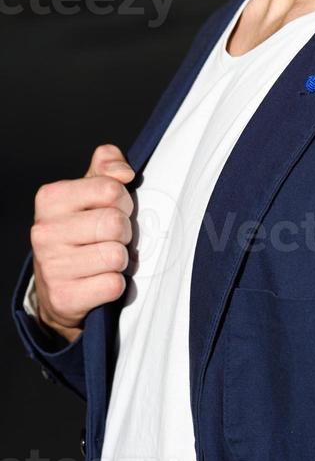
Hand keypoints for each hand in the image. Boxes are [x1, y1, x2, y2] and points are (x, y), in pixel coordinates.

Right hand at [30, 145, 134, 343]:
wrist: (58, 284)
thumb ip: (108, 163)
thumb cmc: (81, 228)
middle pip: (116, 224)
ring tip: (105, 259)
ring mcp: (51, 266)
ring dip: (120, 260)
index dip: (123, 200)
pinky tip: (99, 280)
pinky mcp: (63, 297)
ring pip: (117, 256)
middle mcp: (44, 231)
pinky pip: (113, 285)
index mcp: (51, 198)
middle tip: (112, 238)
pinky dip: (115, 285)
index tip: (113, 208)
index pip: (111, 189)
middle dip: (124, 232)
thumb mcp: (90, 188)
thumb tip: (124, 172)